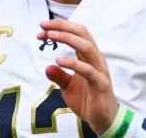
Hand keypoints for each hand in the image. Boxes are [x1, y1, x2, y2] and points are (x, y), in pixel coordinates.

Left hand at [37, 19, 118, 134]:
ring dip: (67, 38)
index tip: (43, 26)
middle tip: (43, 26)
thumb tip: (47, 67)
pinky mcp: (100, 83)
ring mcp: (99, 70)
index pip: (78, 34)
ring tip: (50, 36)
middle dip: (63, 27)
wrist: (103, 119)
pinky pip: (88, 70)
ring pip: (87, 47)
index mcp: (89, 56)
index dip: (61, 27)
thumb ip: (59, 76)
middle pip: (83, 34)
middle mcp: (96, 59)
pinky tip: (59, 61)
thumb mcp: (68, 87)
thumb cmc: (88, 99)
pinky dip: (73, 63)